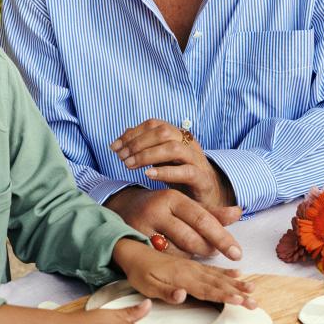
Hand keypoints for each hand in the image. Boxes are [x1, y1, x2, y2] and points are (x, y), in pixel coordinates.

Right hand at [106, 185, 241, 257]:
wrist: (123, 207)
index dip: (221, 237)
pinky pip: (162, 260)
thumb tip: (238, 213)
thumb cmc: (162, 208)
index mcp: (173, 198)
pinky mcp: (135, 243)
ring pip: (177, 252)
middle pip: (190, 238)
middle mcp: (157, 210)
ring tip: (196, 251)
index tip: (237, 253)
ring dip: (192, 256)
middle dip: (207, 249)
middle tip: (215, 252)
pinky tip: (179, 257)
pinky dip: (175, 261)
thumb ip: (211, 213)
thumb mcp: (184, 205)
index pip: (202, 219)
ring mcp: (143, 227)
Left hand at [111, 119, 235, 207]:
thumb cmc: (181, 177)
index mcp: (179, 136)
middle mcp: (189, 144)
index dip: (132, 133)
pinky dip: (165, 172)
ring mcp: (197, 161)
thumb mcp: (161, 160)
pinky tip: (148, 175)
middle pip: (163, 132)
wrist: (209, 198)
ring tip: (129, 166)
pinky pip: (186, 172)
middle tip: (121, 157)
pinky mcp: (202, 180)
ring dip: (147, 155)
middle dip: (138, 143)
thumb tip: (122, 136)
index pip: (154, 124)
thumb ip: (144, 147)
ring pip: (174, 148)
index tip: (114, 147)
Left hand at [112, 238, 255, 308]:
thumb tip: (183, 296)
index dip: (224, 295)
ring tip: (252, 290)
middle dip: (237, 293)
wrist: (134, 252)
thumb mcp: (147, 286)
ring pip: (219, 277)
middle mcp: (191, 271)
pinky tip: (238, 274)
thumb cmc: (139, 273)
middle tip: (254, 302)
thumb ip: (166, 292)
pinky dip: (226, 273)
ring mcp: (193, 267)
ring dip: (236, 284)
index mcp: (181, 277)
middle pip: (218, 284)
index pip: (206, 289)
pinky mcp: (192, 266)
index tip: (240, 301)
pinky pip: (213, 270)